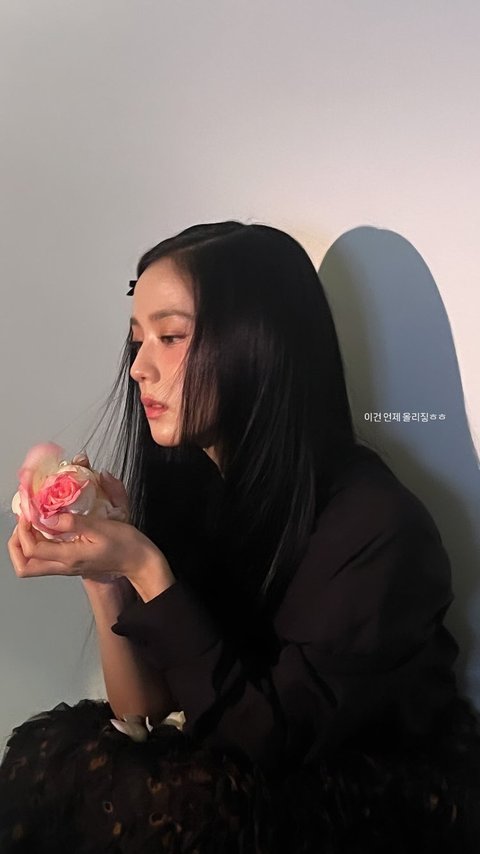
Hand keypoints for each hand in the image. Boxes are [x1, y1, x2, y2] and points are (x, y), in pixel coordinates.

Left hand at [7, 471, 175, 600]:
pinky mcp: (71, 562)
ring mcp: (67, 566)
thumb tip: (48, 516)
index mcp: (70, 558)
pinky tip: (49, 525)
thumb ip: (74, 522)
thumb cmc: (126, 544)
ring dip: (26, 543)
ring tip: (34, 522)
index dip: (24, 530)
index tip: (30, 511)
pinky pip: (45, 557)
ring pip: (32, 564)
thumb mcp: (103, 527)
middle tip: (25, 522)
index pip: (32, 550)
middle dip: (17, 543)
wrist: (140, 561)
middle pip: (25, 567)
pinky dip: (39, 542)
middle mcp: (64, 565)